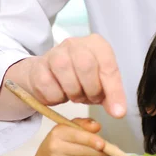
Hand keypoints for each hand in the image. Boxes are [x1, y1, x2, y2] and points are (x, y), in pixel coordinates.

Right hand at [7, 34, 125, 117]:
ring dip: (74, 93)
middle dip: (91, 89)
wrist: (46, 73)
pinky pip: (48, 86)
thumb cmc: (78, 77)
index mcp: (96, 44)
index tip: (118, 112)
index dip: (114, 91)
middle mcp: (75, 44)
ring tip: (75, 95)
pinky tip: (59, 93)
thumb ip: (110, 96)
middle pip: (86, 66)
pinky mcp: (38, 66)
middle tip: (91, 98)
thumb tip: (118, 111)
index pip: (108, 66)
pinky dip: (56, 97)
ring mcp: (54, 53)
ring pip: (66, 75)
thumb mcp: (99, 83)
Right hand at [34, 118, 107, 155]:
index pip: (77, 136)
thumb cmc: (62, 138)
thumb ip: (84, 124)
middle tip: (114, 150)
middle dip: (101, 151)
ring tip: (108, 154)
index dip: (91, 140)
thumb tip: (97, 126)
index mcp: (58, 132)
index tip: (104, 144)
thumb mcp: (71, 126)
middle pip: (84, 150)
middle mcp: (56, 146)